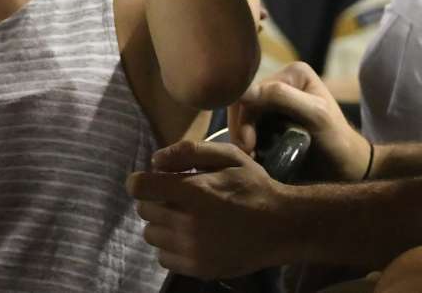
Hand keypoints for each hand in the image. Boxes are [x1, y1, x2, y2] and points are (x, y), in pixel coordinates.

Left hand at [127, 141, 294, 278]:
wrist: (281, 226)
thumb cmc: (253, 186)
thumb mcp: (228, 156)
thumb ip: (189, 152)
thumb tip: (154, 161)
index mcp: (193, 191)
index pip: (140, 187)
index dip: (141, 181)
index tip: (153, 181)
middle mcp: (188, 222)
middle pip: (144, 210)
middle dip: (155, 200)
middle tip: (177, 198)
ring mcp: (192, 249)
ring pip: (151, 234)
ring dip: (162, 224)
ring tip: (184, 218)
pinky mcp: (198, 268)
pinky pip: (163, 258)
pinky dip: (170, 247)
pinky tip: (189, 238)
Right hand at [227, 61, 370, 181]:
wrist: (348, 169)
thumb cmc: (338, 142)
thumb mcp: (315, 115)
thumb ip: (281, 97)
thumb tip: (243, 91)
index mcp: (293, 73)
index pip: (251, 90)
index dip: (243, 117)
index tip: (248, 146)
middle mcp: (282, 82)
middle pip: (244, 103)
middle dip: (242, 129)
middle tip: (248, 155)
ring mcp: (276, 101)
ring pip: (243, 117)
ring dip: (243, 137)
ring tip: (252, 157)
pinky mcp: (272, 119)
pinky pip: (250, 127)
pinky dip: (248, 142)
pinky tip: (255, 155)